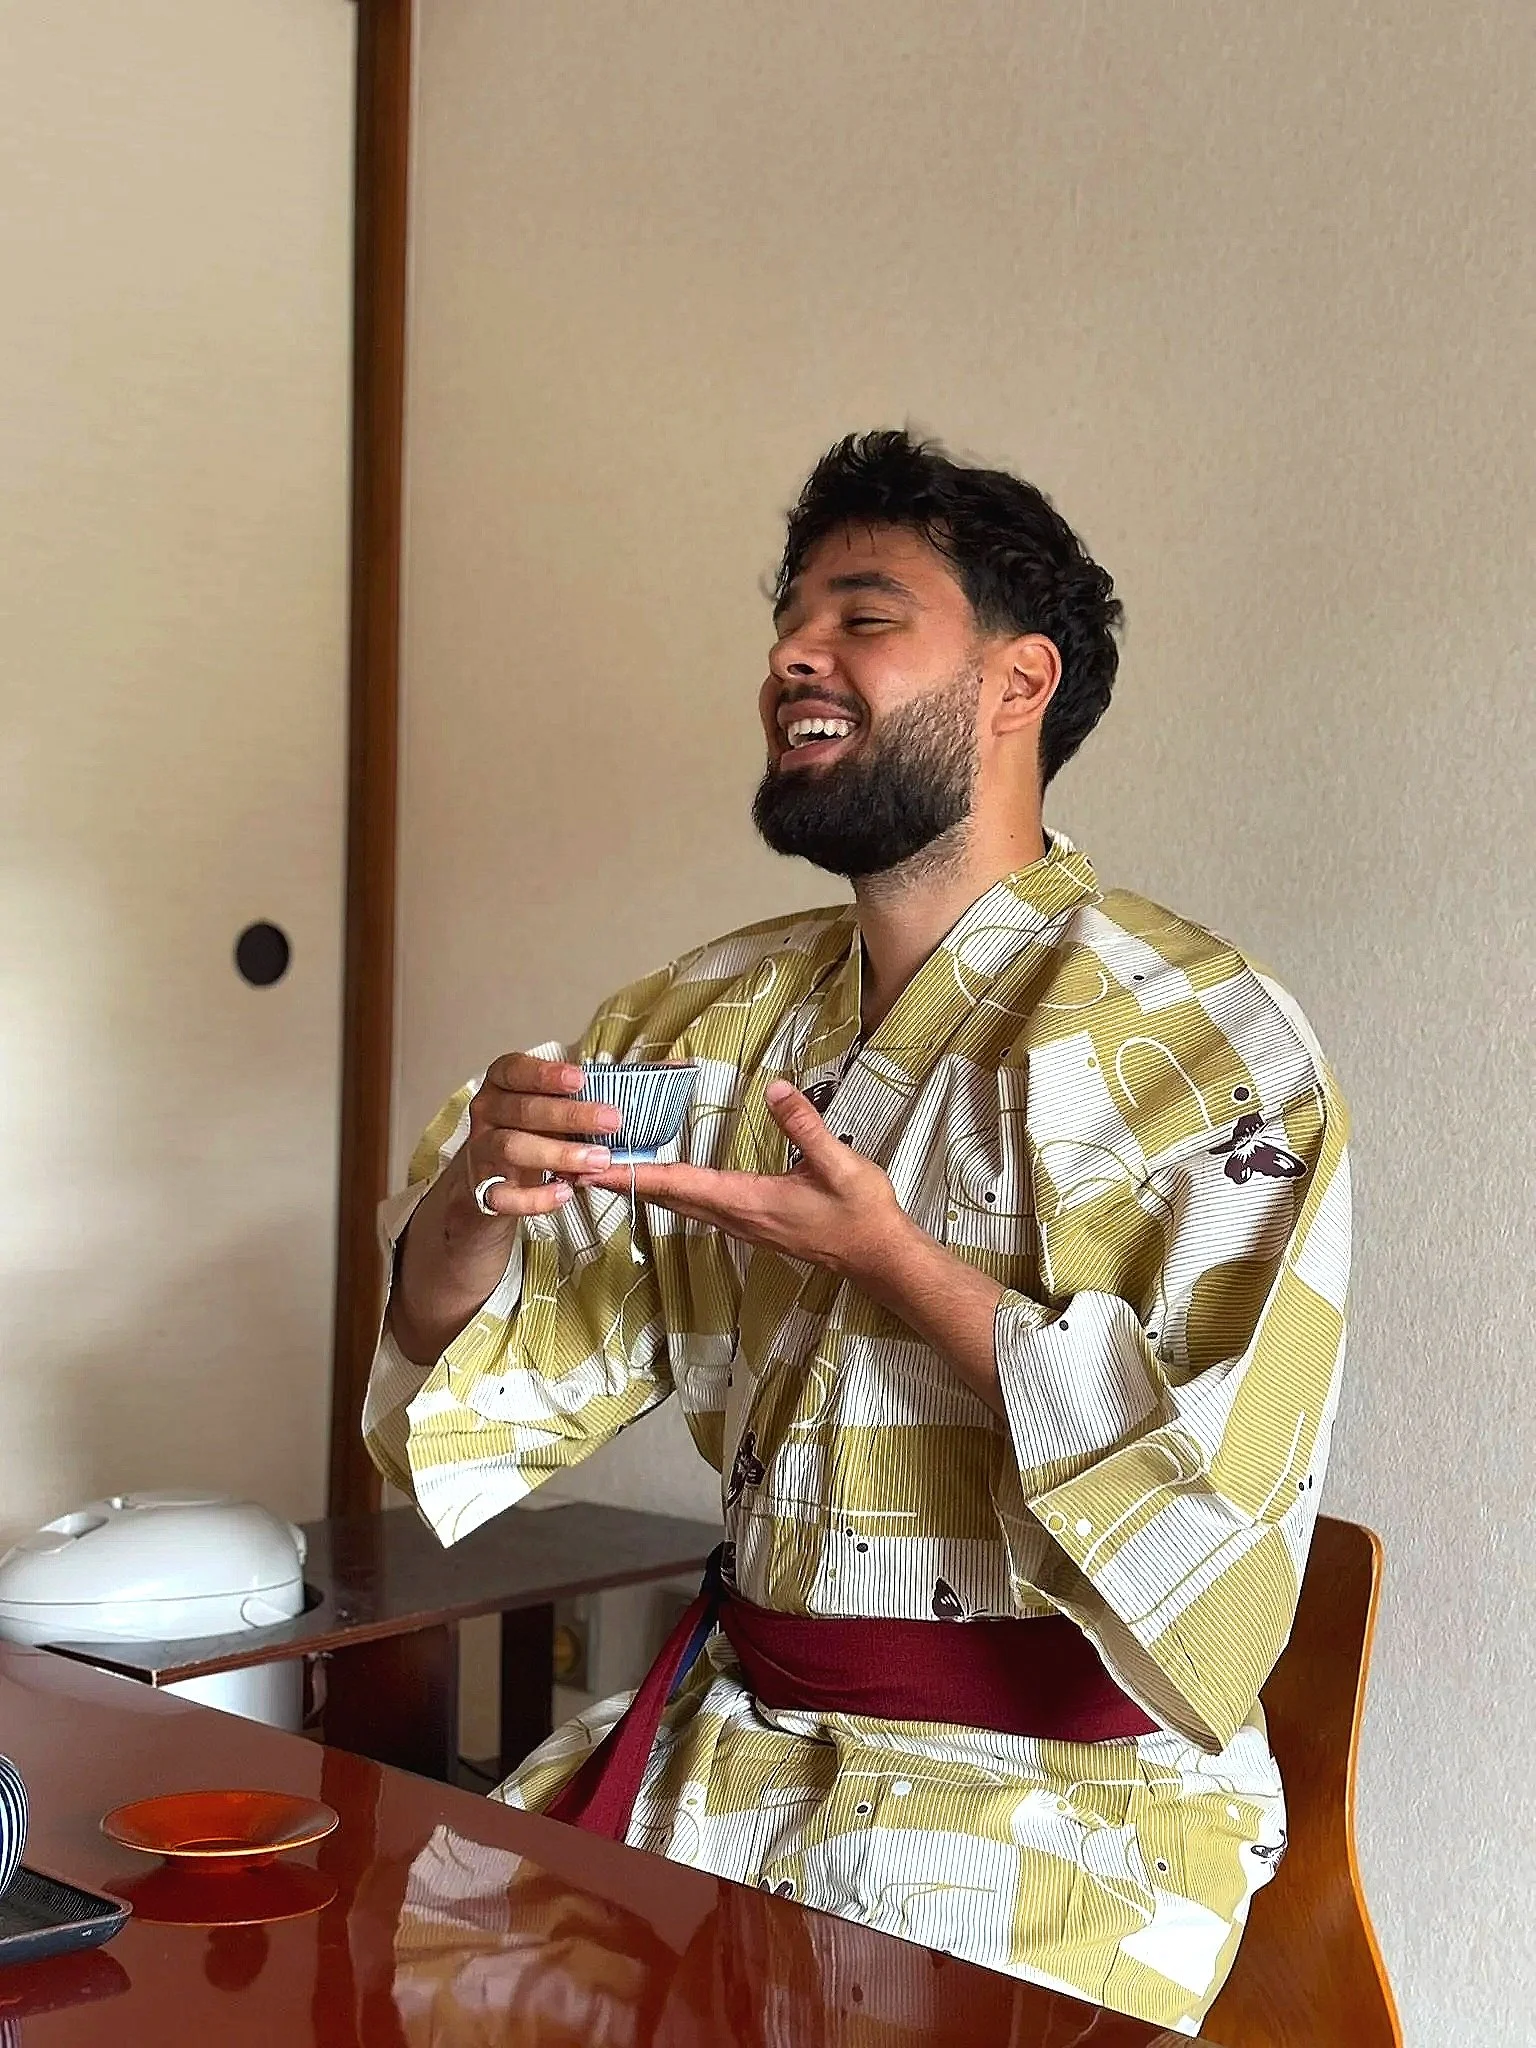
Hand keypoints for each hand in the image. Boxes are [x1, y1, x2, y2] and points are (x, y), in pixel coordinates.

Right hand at [459, 1053, 618, 1221]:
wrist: (491, 1184)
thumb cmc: (530, 1136)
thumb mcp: (545, 1112)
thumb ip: (573, 1103)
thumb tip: (622, 1100)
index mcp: (500, 1086)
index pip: (514, 1071)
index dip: (545, 1073)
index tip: (580, 1079)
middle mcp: (486, 1114)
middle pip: (523, 1110)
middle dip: (570, 1115)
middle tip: (612, 1121)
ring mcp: (482, 1152)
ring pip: (513, 1148)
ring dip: (559, 1154)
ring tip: (599, 1160)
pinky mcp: (482, 1190)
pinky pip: (503, 1195)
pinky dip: (535, 1197)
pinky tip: (565, 1192)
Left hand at [577, 1078, 916, 1288]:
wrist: (878, 1256)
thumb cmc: (860, 1214)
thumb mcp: (837, 1164)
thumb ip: (804, 1127)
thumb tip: (775, 1089)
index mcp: (749, 1201)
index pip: (680, 1184)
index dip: (636, 1174)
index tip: (596, 1169)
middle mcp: (737, 1217)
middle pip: (669, 1198)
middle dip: (626, 1182)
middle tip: (584, 1166)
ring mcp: (744, 1225)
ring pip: (683, 1205)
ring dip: (648, 1188)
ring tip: (616, 1172)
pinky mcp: (754, 1226)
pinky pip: (701, 1208)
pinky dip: (675, 1193)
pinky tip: (670, 1184)